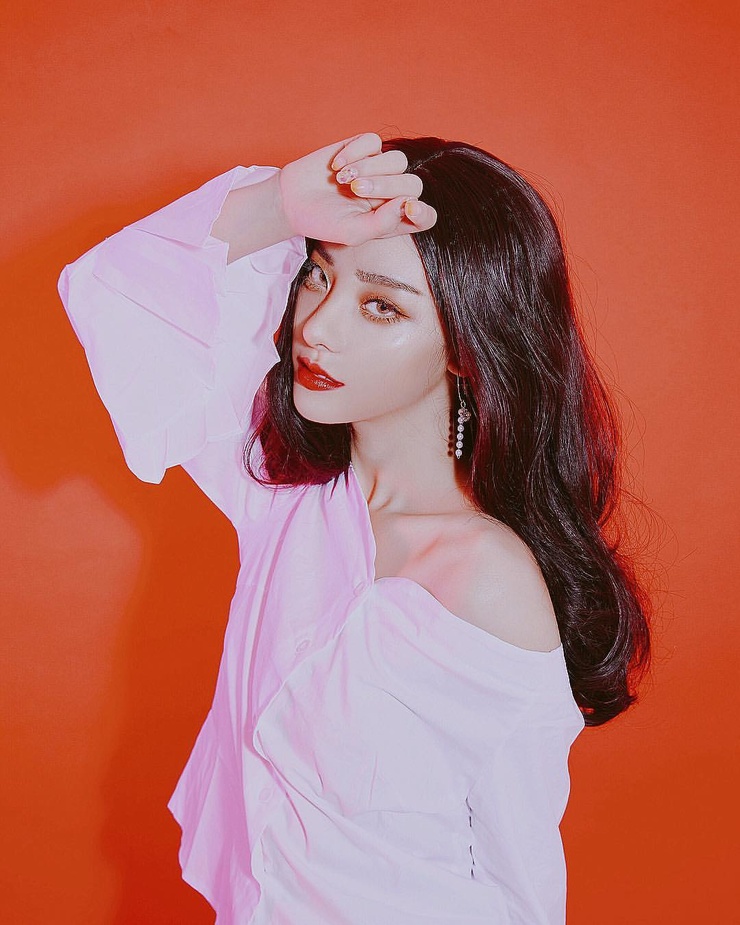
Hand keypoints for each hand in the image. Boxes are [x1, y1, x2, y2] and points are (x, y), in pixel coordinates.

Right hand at [276, 131, 437, 245]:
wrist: (293, 201)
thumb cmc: (323, 222)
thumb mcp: (352, 233)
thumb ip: (382, 223)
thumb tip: (407, 203)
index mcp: (393, 220)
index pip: (424, 216)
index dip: (423, 212)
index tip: (409, 208)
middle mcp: (391, 194)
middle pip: (412, 184)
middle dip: (385, 185)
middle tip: (355, 190)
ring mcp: (379, 169)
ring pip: (396, 160)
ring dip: (369, 168)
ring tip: (343, 180)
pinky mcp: (363, 149)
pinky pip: (373, 142)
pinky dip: (356, 151)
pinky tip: (336, 165)